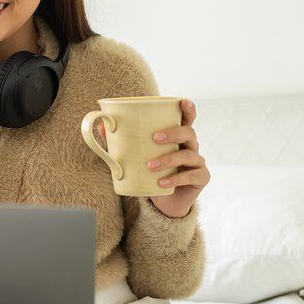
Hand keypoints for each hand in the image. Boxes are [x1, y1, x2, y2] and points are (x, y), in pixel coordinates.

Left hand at [99, 98, 209, 217]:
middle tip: (154, 138)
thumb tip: (101, 126)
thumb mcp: (135, 156)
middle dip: (173, 133)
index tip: (183, 102)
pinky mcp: (201, 178)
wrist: (163, 201)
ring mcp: (198, 162)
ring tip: (150, 166)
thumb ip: (120, 142)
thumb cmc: (150, 173)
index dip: (188, 108)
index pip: (187, 118)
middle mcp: (191, 146)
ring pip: (188, 155)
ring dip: (168, 159)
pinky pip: (191, 176)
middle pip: (189, 132)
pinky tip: (162, 183)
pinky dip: (175, 179)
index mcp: (177, 136)